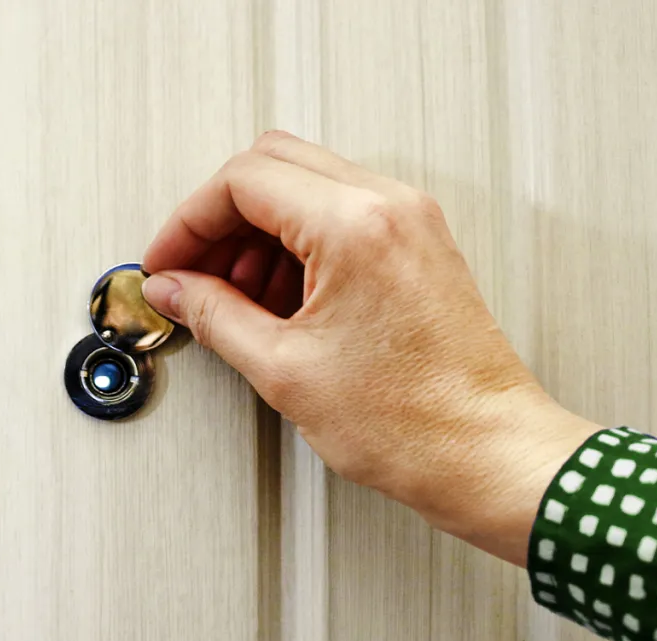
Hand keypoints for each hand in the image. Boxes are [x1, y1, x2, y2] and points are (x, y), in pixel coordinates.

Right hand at [141, 131, 598, 565]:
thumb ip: (214, 316)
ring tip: (235, 301)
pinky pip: (339, 217)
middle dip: (218, 221)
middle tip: (192, 276)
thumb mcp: (286, 370)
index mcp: (355, 225)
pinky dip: (296, 246)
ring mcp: (409, 222)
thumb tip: (175, 290)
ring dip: (256, 234)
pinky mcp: (417, 246)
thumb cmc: (416, 425)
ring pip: (304, 188)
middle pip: (271, 168)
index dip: (188, 222)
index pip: (242, 181)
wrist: (490, 455)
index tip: (167, 262)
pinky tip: (277, 302)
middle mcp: (388, 206)